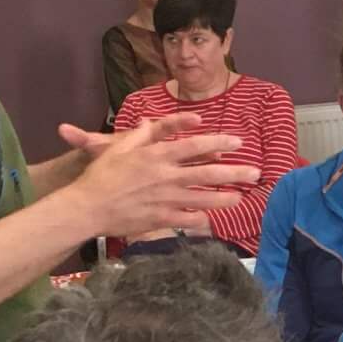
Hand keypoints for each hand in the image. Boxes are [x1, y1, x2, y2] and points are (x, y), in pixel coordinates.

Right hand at [60, 116, 252, 237]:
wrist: (87, 207)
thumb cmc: (100, 176)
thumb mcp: (118, 148)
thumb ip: (140, 135)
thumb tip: (151, 122)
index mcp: (156, 155)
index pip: (195, 146)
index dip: (219, 143)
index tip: (238, 142)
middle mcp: (166, 176)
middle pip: (207, 173)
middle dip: (234, 173)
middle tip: (255, 172)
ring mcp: (166, 199)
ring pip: (204, 199)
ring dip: (226, 198)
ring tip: (242, 197)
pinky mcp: (161, 219)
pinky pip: (188, 219)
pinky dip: (202, 219)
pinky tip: (214, 219)